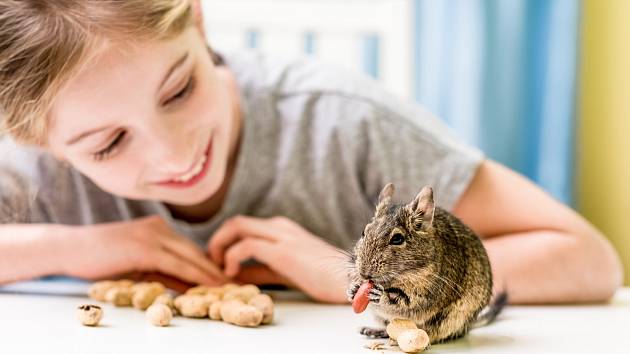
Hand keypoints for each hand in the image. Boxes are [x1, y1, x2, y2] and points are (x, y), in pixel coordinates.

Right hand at [61, 215, 227, 285]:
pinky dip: (194, 276)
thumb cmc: (100, 259)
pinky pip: (176, 264)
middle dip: (217, 269)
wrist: (71, 249)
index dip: (210, 264)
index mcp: (159, 228)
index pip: (190, 249)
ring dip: (211, 273)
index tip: (228, 277)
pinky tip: (208, 285)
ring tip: (230, 288)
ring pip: (190, 257)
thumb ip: (162, 272)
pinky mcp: (145, 248)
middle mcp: (160, 228)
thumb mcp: (137, 265)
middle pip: (196, 252)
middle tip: (238, 283)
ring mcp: (153, 236)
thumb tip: (187, 286)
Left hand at [208, 215, 349, 302]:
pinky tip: (232, 274)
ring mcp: (281, 235)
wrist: (350, 281)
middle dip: (217, 240)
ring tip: (220, 268)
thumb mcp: (284, 272)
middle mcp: (280, 226)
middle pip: (236, 221)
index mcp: (281, 229)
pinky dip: (232, 258)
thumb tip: (234, 274)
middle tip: (213, 262)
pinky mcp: (283, 250)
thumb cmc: (322, 279)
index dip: (225, 243)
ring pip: (237, 226)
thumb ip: (259, 270)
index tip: (218, 263)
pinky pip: (246, 245)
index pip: (244, 226)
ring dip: (220, 246)